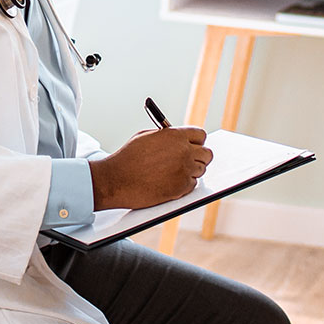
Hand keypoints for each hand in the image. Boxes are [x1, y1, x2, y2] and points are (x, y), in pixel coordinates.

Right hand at [89, 127, 211, 209]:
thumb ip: (166, 136)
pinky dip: (184, 184)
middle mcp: (184, 152)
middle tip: (190, 160)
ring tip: (172, 172)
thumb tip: (178, 139)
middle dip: (199, 157)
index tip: (194, 145)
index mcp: (176, 136)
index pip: (201, 135)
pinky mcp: (181, 188)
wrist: (116, 180)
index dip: (197, 141)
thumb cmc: (127, 157)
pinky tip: (169, 182)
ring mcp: (185, 171)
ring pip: (201, 170)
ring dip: (191, 171)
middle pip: (207, 154)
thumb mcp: (146, 137)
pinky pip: (192, 185)